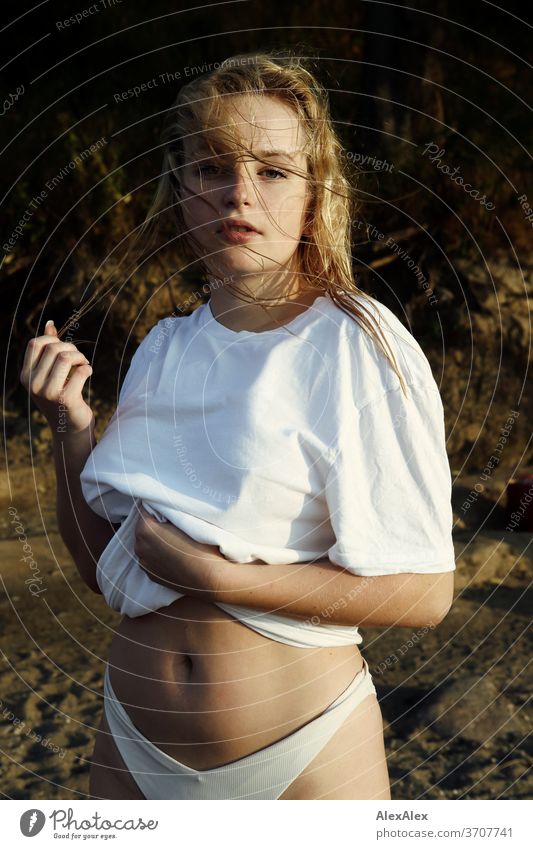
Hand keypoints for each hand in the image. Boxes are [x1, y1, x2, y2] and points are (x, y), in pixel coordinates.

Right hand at [20, 320, 93, 434]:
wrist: (69, 428)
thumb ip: (49, 350)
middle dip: (71, 348)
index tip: (63, 349)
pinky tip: (88, 373)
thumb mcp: (50, 374)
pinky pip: (81, 371)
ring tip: (84, 364)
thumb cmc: (61, 396)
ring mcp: (48, 393)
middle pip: (53, 348)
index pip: (35, 344)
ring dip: (80, 357)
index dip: (53, 340)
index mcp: (26, 375)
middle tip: (79, 358)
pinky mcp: (66, 399)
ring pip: (66, 357)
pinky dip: (88, 369)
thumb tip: (50, 323)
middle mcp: (33, 384)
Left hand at [133, 505, 223, 598]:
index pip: (145, 507)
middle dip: (156, 523)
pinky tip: (175, 554)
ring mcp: (144, 563)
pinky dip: (159, 554)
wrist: (211, 579)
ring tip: (176, 540)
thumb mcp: (186, 519)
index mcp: (145, 529)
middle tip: (175, 523)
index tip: (170, 507)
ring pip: (147, 543)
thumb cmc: (202, 546)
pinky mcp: (151, 575)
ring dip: (157, 539)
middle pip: (144, 526)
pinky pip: (151, 558)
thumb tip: (163, 504)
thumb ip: (169, 510)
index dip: (158, 505)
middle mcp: (139, 546)